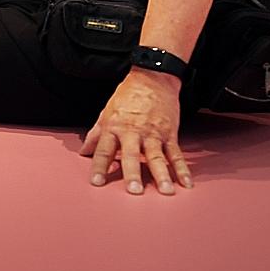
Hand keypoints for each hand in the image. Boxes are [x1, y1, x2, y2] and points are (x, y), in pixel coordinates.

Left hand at [80, 70, 191, 194]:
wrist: (152, 79)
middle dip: (132, 173)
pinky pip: (176, 154)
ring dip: (162, 175)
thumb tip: (84, 152)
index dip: (99, 166)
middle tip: (134, 190)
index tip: (97, 182)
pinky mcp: (169, 133)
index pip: (104, 150)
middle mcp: (133, 132)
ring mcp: (153, 134)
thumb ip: (96, 135)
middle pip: (131, 155)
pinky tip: (186, 183)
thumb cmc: (127, 96)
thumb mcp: (106, 112)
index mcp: (114, 127)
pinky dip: (182, 169)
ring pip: (157, 157)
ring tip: (165, 191)